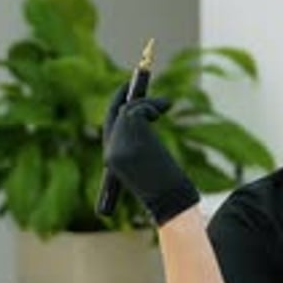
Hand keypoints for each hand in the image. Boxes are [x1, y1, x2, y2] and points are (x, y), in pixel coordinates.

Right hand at [103, 85, 199, 225]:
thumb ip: (141, 150)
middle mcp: (111, 151)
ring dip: (148, 103)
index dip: (119, 109)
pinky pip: (139, 109)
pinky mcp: (132, 137)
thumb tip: (147, 121)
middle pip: (114, 114)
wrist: (172, 204)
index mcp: (112, 160)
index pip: (110, 127)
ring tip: (166, 105)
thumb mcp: (149, 171)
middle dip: (123, 95)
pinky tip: (167, 106)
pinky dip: (154, 103)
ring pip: (129, 110)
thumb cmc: (167, 194)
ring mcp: (120, 144)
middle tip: (136, 78)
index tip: (127, 95)